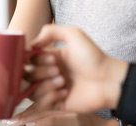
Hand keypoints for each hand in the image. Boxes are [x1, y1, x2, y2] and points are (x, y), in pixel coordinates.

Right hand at [9, 24, 128, 124]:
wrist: (107, 80)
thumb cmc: (93, 57)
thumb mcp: (74, 34)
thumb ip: (51, 31)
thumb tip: (31, 44)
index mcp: (52, 57)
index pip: (30, 59)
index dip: (36, 60)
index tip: (52, 59)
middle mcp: (50, 72)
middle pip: (28, 75)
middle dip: (42, 72)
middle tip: (59, 71)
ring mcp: (53, 89)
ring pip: (31, 90)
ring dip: (45, 85)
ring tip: (63, 82)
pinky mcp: (57, 103)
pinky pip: (41, 104)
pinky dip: (51, 97)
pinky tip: (66, 92)